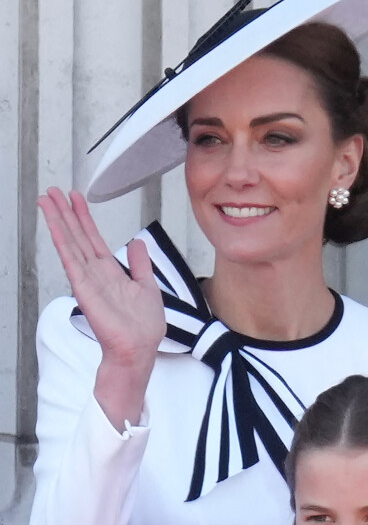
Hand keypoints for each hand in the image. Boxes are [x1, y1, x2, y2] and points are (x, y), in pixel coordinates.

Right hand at [38, 187, 165, 427]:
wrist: (140, 349)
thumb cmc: (143, 325)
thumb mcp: (147, 285)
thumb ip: (140, 263)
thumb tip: (137, 242)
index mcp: (111, 271)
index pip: (93, 238)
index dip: (84, 218)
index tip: (75, 198)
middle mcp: (96, 272)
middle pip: (77, 236)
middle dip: (65, 213)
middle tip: (52, 191)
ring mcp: (88, 280)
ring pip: (70, 243)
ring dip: (59, 221)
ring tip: (47, 200)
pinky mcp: (85, 289)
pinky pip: (71, 260)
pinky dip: (62, 241)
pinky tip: (55, 225)